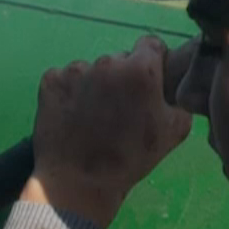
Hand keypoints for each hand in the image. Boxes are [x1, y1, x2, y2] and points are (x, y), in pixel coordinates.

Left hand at [22, 36, 193, 228]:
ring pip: (92, 69)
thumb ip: (178, 100)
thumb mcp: (174, 132)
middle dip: (124, 77)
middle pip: (121, 59)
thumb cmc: (131, 159)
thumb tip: (171, 89)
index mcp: (140, 70)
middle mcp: (107, 62)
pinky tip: (72, 116)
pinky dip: (70, 93)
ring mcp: (75, 70)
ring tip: (94, 117)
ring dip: (96, 85)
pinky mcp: (50, 81)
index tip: (149, 84)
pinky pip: (66, 79)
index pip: (151, 45)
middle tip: (121, 109)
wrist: (79, 182)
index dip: (153, 63)